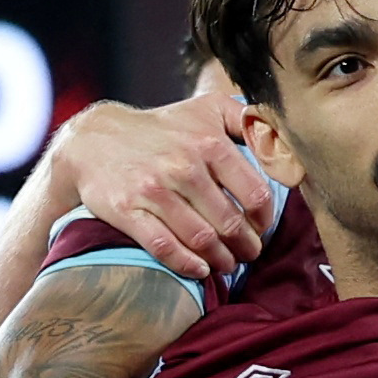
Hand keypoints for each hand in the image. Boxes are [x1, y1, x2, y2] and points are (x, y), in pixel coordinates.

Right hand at [57, 94, 274, 284]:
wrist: (94, 139)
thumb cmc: (163, 128)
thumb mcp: (207, 108)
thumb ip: (247, 119)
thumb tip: (283, 141)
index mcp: (208, 144)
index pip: (255, 195)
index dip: (264, 220)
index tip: (261, 227)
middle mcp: (183, 167)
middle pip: (230, 223)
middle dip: (246, 246)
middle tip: (248, 254)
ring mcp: (154, 191)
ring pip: (201, 240)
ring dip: (221, 260)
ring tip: (227, 264)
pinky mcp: (128, 211)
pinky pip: (165, 248)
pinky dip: (188, 265)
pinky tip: (200, 269)